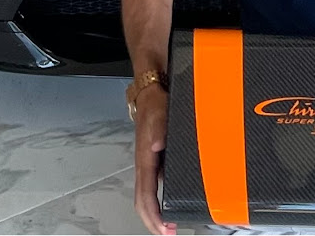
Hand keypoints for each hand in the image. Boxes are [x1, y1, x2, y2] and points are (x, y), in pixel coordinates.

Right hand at [133, 83, 175, 235]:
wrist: (151, 92)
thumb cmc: (154, 104)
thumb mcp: (160, 113)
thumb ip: (159, 128)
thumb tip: (156, 146)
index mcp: (145, 158)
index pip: (145, 194)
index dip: (153, 215)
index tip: (164, 228)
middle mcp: (145, 164)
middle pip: (143, 201)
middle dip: (153, 221)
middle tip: (168, 233)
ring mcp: (148, 162)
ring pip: (147, 195)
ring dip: (155, 212)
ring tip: (170, 224)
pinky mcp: (154, 158)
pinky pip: (153, 185)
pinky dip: (159, 199)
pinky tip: (171, 199)